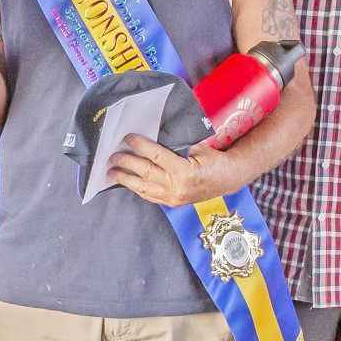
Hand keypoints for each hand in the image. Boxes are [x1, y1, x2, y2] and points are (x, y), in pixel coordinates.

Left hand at [107, 134, 255, 206]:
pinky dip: (137, 189)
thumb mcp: (197, 148)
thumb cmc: (213, 160)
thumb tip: (152, 137)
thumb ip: (176, 146)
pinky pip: (150, 197)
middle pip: (146, 173)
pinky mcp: (173, 203)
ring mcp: (174, 198)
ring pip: (144, 188)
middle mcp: (178, 188)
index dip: (140, 146)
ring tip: (113, 171)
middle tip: (113, 155)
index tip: (128, 138)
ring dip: (126, 179)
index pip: (156, 156)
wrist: (228, 179)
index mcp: (185, 172)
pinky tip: (128, 182)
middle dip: (127, 163)